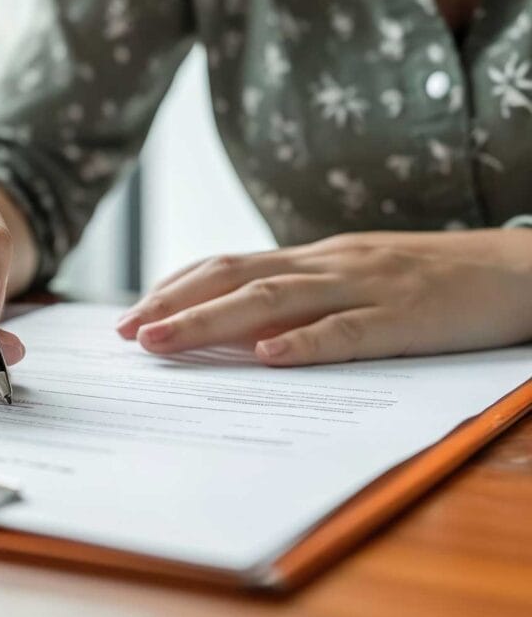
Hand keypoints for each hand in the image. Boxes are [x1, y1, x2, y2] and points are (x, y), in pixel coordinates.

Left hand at [115, 229, 531, 365]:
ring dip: (210, 322)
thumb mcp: (354, 278)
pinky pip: (348, 330)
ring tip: (162, 341)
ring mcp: (365, 286)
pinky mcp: (404, 316)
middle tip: (123, 333)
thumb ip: (301, 297)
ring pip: (275, 300)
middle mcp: (328, 264)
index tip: (130, 314)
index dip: (175, 287)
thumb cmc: (428, 280)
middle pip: (235, 278)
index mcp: (314, 258)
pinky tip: (265, 358)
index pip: (228, 265)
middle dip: (173, 305)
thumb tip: (236, 328)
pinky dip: (304, 343)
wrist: (517, 269)